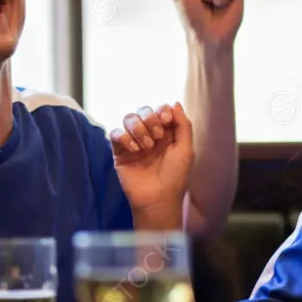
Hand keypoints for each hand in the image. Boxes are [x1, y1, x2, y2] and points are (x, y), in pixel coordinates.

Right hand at [109, 102, 193, 228]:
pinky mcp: (119, 152)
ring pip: (128, 118)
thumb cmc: (175, 177)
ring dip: (137, 128)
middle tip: (156, 137)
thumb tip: (174, 102)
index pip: (160, 110)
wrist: (157, 199)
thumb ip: (183, 125)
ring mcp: (133, 142)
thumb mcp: (186, 150)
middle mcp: (149, 135)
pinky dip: (124, 137)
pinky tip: (134, 150)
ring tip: (145, 146)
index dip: (162, 110)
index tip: (166, 121)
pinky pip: (115, 133)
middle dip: (150, 119)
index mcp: (166, 133)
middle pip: (143, 110)